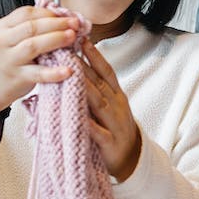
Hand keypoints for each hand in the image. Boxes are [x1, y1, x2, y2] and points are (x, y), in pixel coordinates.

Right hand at [0, 5, 82, 112]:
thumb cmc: (12, 56)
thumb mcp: (15, 37)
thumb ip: (34, 25)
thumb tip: (62, 15)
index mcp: (3, 27)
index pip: (26, 13)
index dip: (48, 12)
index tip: (66, 14)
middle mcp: (3, 42)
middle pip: (31, 27)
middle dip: (56, 23)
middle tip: (74, 24)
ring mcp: (10, 60)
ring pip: (33, 46)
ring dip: (56, 39)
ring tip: (72, 37)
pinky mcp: (19, 77)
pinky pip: (38, 73)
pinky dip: (54, 72)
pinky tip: (67, 70)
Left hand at [80, 38, 141, 180]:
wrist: (131, 159)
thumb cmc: (113, 129)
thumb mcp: (108, 106)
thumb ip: (94, 90)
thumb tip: (74, 69)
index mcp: (116, 95)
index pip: (105, 71)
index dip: (94, 55)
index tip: (83, 39)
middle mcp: (116, 106)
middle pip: (99, 83)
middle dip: (83, 66)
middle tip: (67, 50)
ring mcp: (114, 123)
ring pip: (98, 103)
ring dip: (84, 89)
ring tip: (70, 76)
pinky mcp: (110, 143)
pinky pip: (98, 133)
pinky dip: (89, 125)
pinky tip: (78, 118)